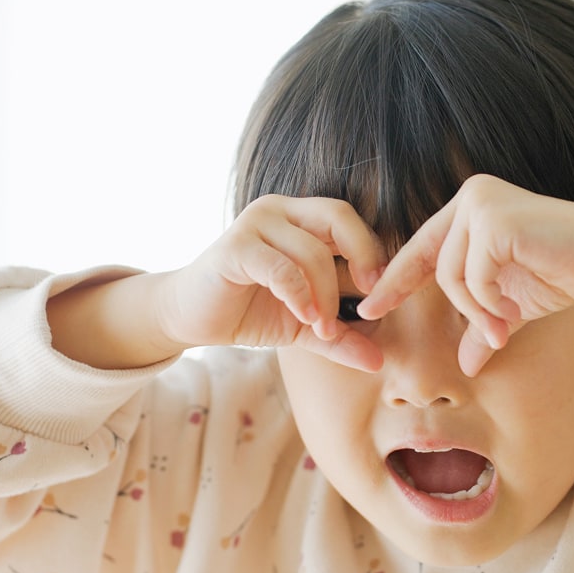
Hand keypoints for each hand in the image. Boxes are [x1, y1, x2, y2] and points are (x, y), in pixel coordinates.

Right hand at [161, 195, 386, 371]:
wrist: (190, 319)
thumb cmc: (248, 311)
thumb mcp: (303, 326)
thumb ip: (340, 338)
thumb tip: (378, 361)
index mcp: (300, 218)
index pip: (349, 220)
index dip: (372, 251)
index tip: (382, 292)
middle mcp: (279, 211)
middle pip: (338, 217)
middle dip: (363, 256)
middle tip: (371, 298)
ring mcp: (255, 224)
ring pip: (312, 251)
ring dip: (326, 296)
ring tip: (323, 328)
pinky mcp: (234, 248)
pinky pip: (280, 267)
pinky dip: (298, 295)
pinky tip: (304, 318)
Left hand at [357, 175, 573, 375]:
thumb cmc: (566, 272)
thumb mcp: (513, 306)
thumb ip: (483, 326)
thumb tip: (465, 366)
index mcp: (469, 210)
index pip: (421, 249)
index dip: (395, 282)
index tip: (369, 311)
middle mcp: (471, 198)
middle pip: (436, 269)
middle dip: (462, 310)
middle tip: (493, 335)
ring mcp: (482, 204)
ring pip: (452, 276)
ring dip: (478, 311)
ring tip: (507, 326)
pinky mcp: (496, 220)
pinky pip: (474, 277)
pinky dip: (490, 304)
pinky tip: (513, 311)